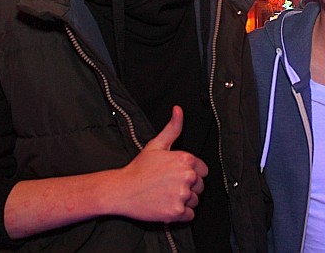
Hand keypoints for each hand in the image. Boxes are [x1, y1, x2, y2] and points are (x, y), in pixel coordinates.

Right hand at [107, 106, 208, 222]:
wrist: (121, 190)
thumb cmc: (139, 168)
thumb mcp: (156, 144)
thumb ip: (172, 128)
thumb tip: (178, 110)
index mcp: (185, 159)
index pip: (203, 170)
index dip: (191, 174)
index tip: (177, 176)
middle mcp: (187, 176)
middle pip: (200, 186)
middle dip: (188, 188)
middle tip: (169, 186)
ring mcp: (182, 195)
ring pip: (195, 201)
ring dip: (184, 201)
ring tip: (166, 195)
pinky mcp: (176, 212)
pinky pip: (189, 215)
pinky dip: (180, 214)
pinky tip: (167, 206)